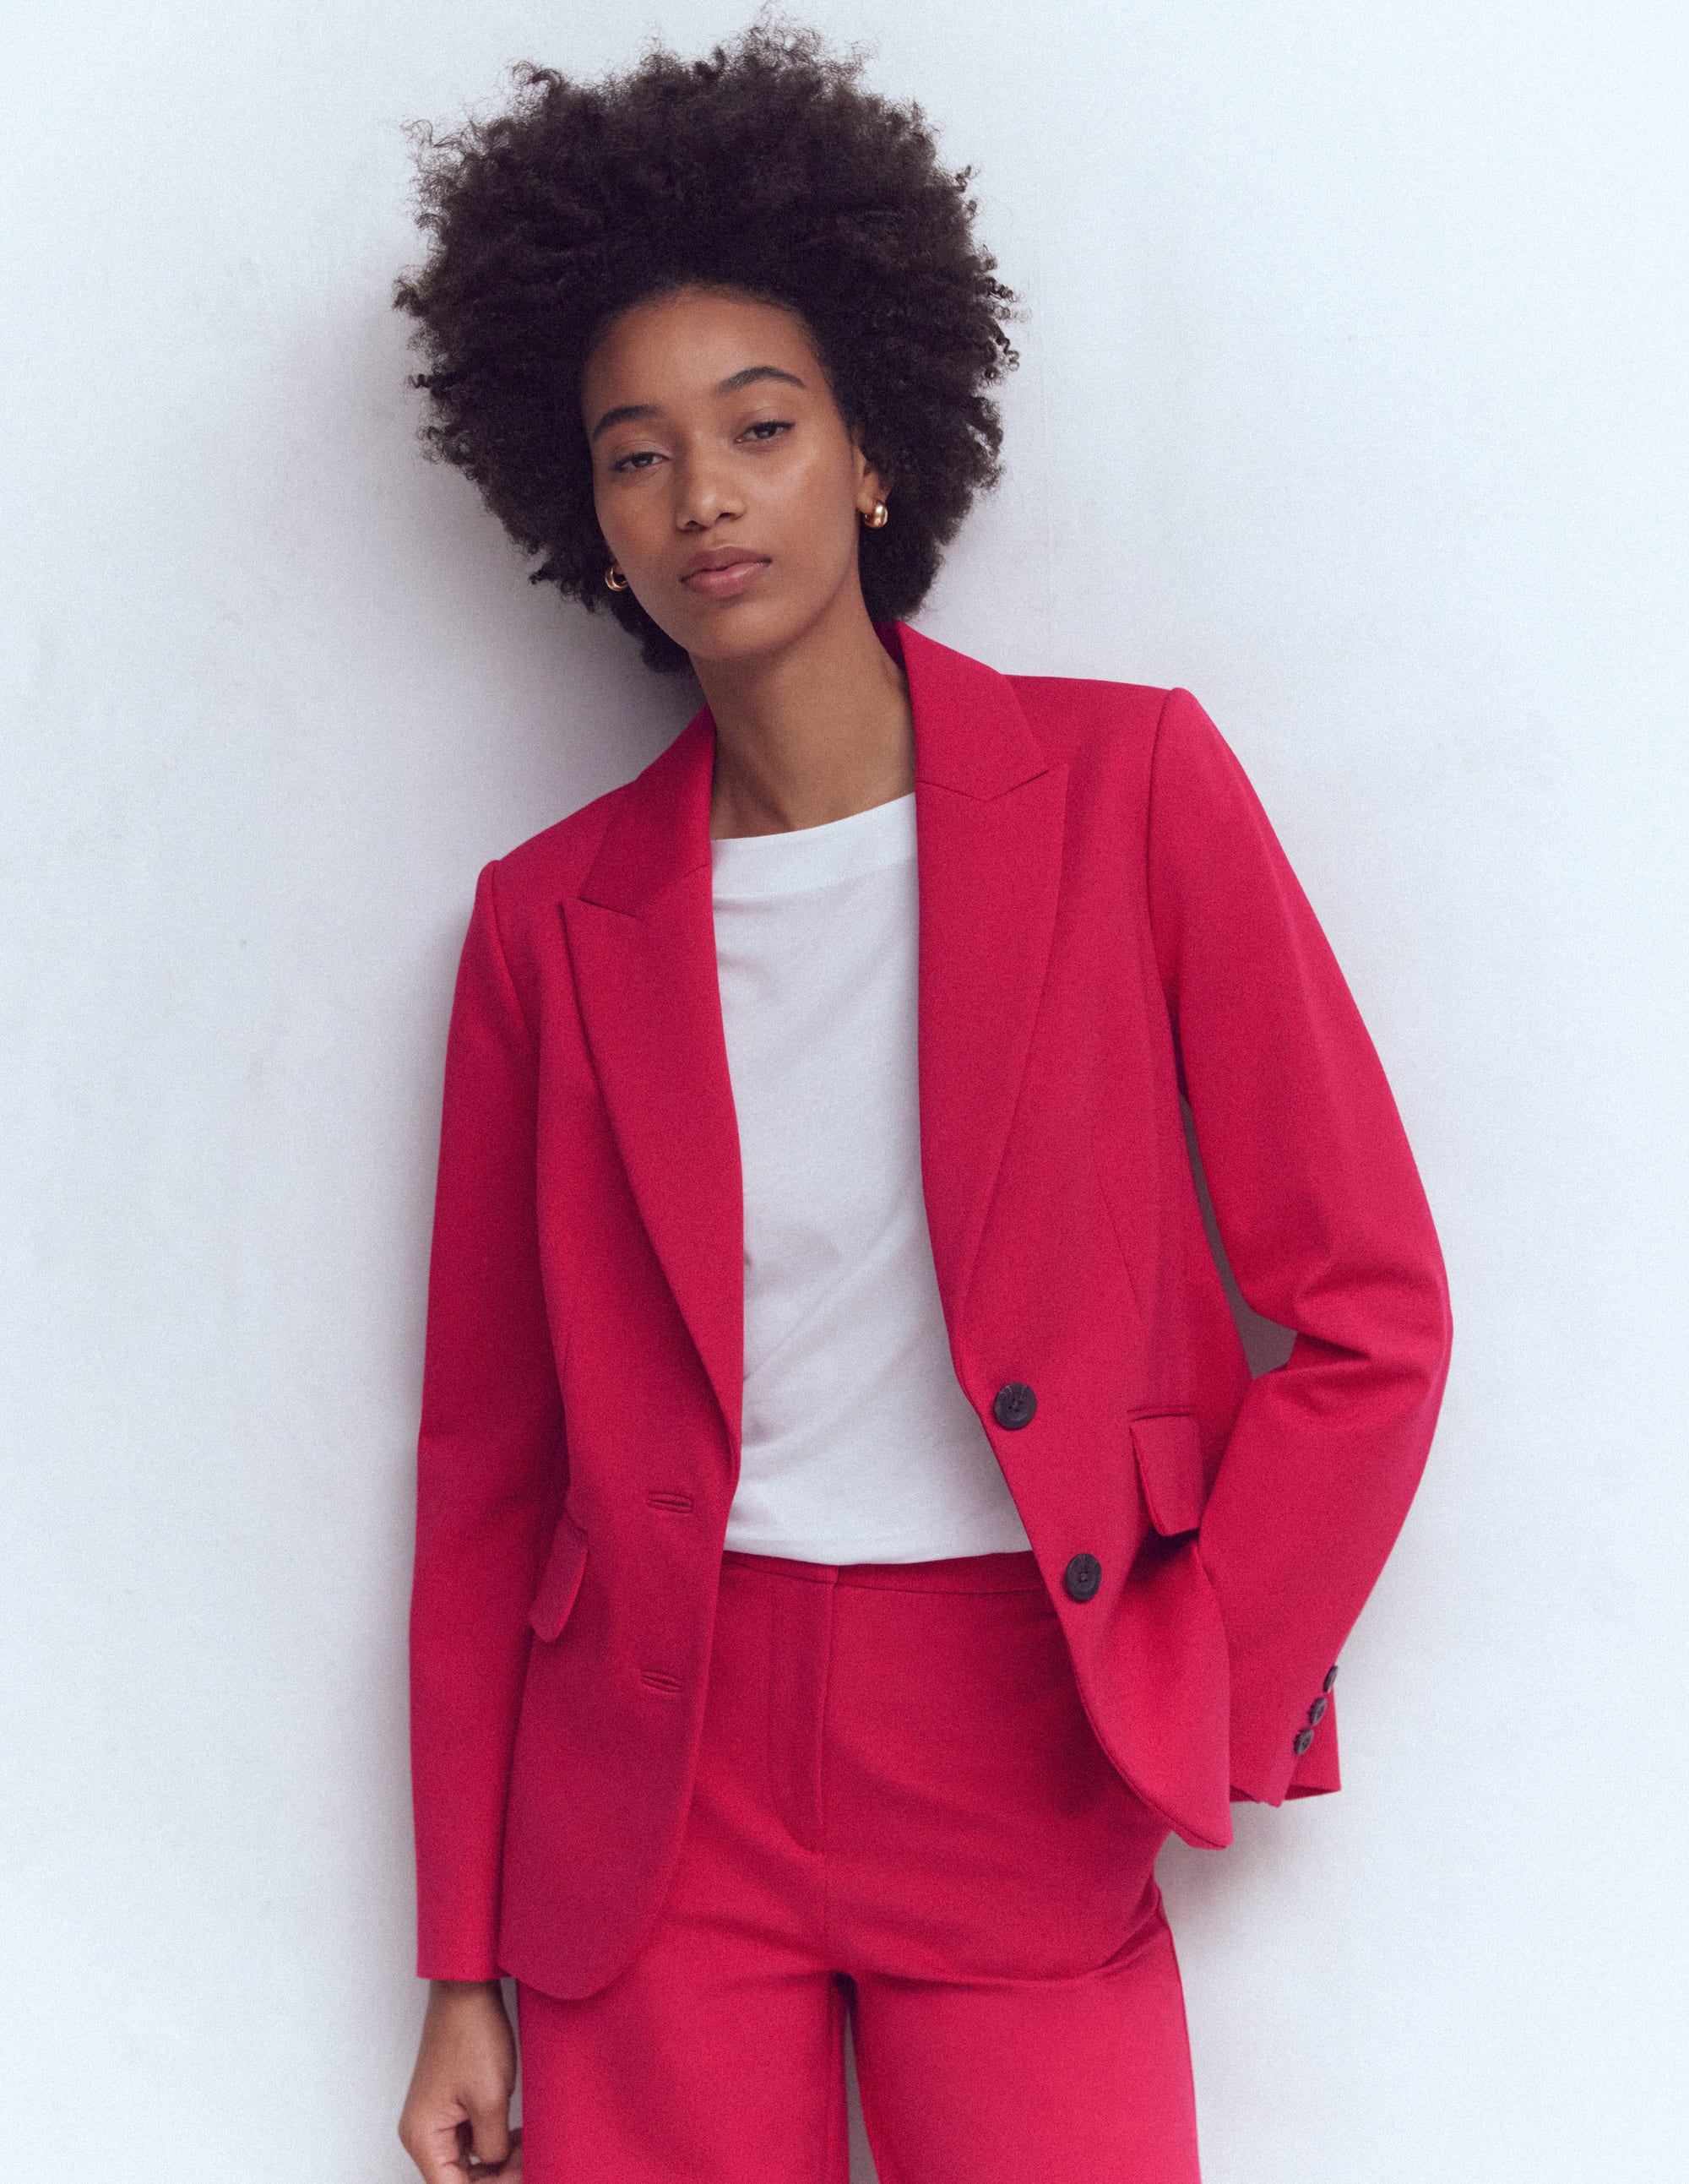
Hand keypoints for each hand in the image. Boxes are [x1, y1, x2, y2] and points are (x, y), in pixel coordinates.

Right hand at [398, 1979, 521, 2180]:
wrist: (467, 1990)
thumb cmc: (473, 2035)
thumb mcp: (491, 2099)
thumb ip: (492, 2146)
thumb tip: (496, 2166)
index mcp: (424, 2137)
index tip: (521, 2178)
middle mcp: (423, 2134)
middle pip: (459, 2180)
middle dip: (498, 2177)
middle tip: (532, 2164)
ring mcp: (436, 2120)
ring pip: (468, 2163)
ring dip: (500, 2162)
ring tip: (530, 2150)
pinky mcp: (451, 2107)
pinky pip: (471, 2141)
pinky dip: (495, 2143)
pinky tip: (519, 2139)